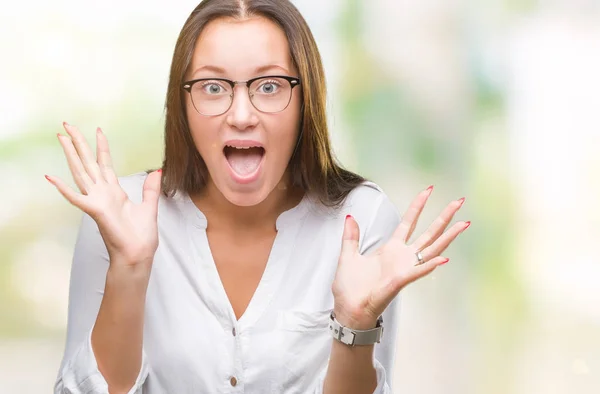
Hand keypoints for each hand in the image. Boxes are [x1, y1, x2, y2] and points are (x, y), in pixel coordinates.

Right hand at [45, 122, 161, 268]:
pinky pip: (77, 198)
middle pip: (88, 163)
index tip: (99, 130)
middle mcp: (103, 193)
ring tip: (61, 138)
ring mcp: (97, 201)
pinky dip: (64, 189)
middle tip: (68, 125)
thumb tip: (156, 172)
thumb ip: (150, 189)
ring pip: (81, 173)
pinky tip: (52, 178)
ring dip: (70, 156)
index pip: (105, 164)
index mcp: (114, 192)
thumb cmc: (141, 236)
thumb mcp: (149, 206)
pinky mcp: (95, 211)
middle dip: (79, 143)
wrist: (138, 254)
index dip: (102, 147)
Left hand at [332, 186, 469, 328]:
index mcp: (391, 249)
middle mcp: (402, 257)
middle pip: (428, 233)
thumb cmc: (350, 287)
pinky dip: (429, 265)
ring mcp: (404, 269)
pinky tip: (443, 258)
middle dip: (444, 217)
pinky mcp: (399, 281)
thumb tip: (350, 216)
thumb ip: (351, 236)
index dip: (418, 206)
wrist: (347, 309)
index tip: (429, 190)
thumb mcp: (348, 255)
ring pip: (431, 249)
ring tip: (463, 224)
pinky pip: (417, 271)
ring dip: (447, 237)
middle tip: (459, 202)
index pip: (408, 222)